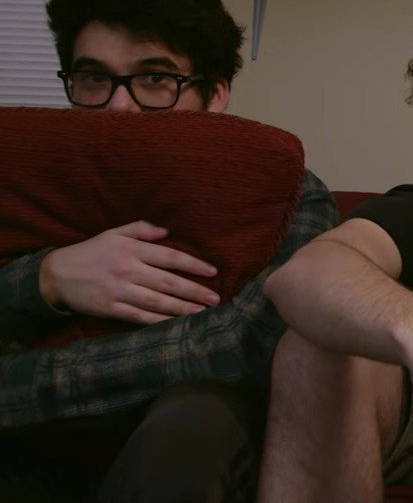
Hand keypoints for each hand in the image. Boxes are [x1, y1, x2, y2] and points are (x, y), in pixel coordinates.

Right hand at [38, 220, 219, 323]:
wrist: (56, 274)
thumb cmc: (91, 251)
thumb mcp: (113, 233)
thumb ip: (141, 229)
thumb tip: (167, 231)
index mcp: (131, 250)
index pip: (170, 257)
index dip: (194, 265)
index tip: (213, 272)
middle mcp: (128, 270)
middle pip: (168, 282)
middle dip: (195, 291)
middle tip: (216, 298)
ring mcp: (119, 291)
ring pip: (157, 302)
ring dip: (183, 309)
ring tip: (203, 313)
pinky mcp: (110, 308)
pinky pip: (139, 317)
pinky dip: (159, 321)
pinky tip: (176, 324)